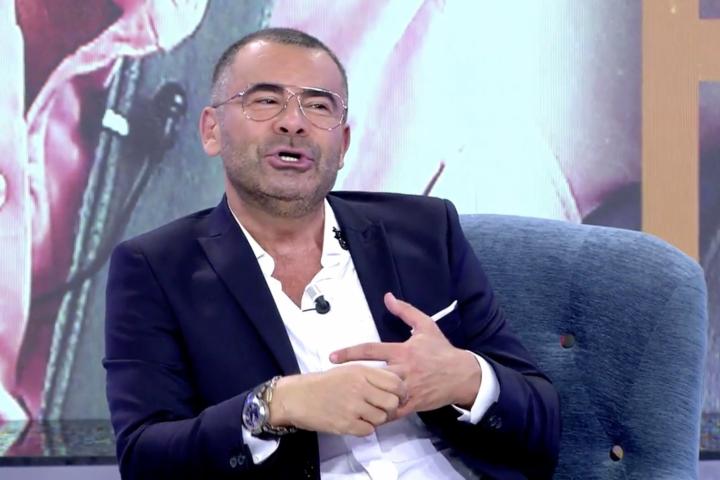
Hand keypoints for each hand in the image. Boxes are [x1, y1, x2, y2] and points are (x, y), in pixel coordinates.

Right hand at [269, 364, 405, 436]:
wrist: (297, 397)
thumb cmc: (324, 383)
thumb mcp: (349, 370)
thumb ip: (372, 375)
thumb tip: (398, 382)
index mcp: (362, 371)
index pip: (395, 382)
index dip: (401, 391)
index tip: (397, 396)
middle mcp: (360, 387)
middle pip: (392, 402)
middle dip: (390, 407)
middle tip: (381, 408)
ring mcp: (353, 406)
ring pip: (382, 418)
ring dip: (376, 419)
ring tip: (364, 414)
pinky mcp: (346, 424)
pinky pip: (369, 430)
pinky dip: (365, 428)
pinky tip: (355, 422)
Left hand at [330, 293, 480, 417]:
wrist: (463, 374)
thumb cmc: (441, 350)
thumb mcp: (426, 326)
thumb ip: (405, 311)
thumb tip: (387, 297)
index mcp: (402, 351)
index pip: (371, 350)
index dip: (349, 353)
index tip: (332, 356)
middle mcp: (403, 370)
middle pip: (371, 375)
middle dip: (352, 378)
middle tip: (333, 380)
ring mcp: (407, 389)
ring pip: (380, 396)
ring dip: (363, 398)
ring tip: (345, 399)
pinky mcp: (413, 404)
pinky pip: (392, 412)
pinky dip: (379, 414)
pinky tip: (365, 415)